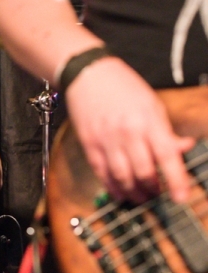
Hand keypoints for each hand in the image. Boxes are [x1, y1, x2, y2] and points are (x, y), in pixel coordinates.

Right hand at [66, 57, 193, 202]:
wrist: (89, 75)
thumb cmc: (123, 87)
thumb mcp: (153, 105)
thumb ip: (166, 131)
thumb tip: (183, 148)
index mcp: (148, 121)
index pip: (167, 156)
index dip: (176, 180)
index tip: (182, 197)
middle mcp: (128, 133)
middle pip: (144, 173)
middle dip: (153, 190)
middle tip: (158, 195)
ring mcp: (107, 141)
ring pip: (122, 178)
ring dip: (134, 193)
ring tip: (141, 197)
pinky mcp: (90, 146)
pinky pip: (103, 174)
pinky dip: (113, 188)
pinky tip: (121, 193)